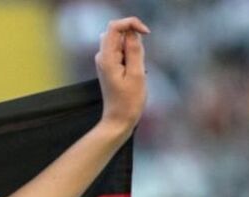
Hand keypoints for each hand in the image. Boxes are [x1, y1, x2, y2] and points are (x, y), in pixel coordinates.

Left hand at [95, 17, 148, 134]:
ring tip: (136, 69)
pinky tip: (133, 72)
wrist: (118, 120)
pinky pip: (121, 51)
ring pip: (120, 41)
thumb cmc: (128, 102)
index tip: (146, 33)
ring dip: (132, 48)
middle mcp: (102, 57)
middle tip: (140, 59)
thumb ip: (135, 51)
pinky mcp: (110, 66)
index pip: (115, 26)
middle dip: (132, 38)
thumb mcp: (137, 74)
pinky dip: (130, 55)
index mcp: (106, 58)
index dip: (131, 24)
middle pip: (117, 32)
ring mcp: (105, 61)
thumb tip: (133, 33)